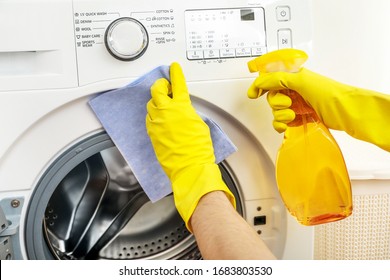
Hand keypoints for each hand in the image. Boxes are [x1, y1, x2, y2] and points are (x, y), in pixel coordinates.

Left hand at [146, 62, 235, 229]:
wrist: (190, 166)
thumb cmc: (198, 148)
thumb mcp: (199, 124)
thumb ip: (188, 113)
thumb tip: (183, 112)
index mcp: (181, 107)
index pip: (177, 84)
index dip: (176, 74)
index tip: (174, 67)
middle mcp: (166, 112)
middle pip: (156, 90)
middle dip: (161, 86)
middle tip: (166, 87)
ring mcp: (156, 123)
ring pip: (150, 105)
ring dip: (157, 102)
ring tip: (164, 106)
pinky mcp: (152, 134)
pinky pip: (149, 119)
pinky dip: (154, 116)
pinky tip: (160, 120)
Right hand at [248, 68, 389, 150]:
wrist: (344, 111)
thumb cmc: (328, 93)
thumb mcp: (300, 80)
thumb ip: (277, 79)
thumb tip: (259, 82)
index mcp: (293, 77)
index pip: (270, 79)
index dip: (260, 86)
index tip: (252, 94)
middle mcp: (294, 90)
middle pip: (271, 97)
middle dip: (276, 103)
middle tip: (287, 104)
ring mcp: (297, 104)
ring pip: (276, 111)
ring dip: (280, 115)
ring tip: (292, 115)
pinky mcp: (300, 118)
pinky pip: (282, 122)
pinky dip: (282, 125)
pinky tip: (287, 125)